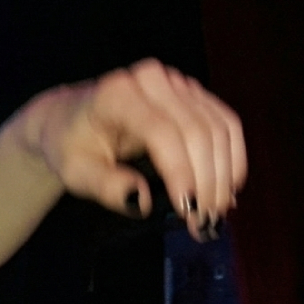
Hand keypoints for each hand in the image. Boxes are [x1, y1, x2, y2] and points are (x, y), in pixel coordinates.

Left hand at [26, 60, 245, 238]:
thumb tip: (140, 201)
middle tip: (203, 223)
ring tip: (215, 214)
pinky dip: (231, 159)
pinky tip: (227, 189)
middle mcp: (153, 80)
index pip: (162, 132)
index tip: (187, 210)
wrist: (72, 119)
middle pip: (197, 130)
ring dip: (223, 175)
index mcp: (119, 94)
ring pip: (218, 128)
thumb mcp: (75, 173)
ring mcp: (177, 83)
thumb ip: (104, 186)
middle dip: (206, 181)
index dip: (180, 172)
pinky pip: (225, 124)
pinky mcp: (194, 94)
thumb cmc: (72, 147)